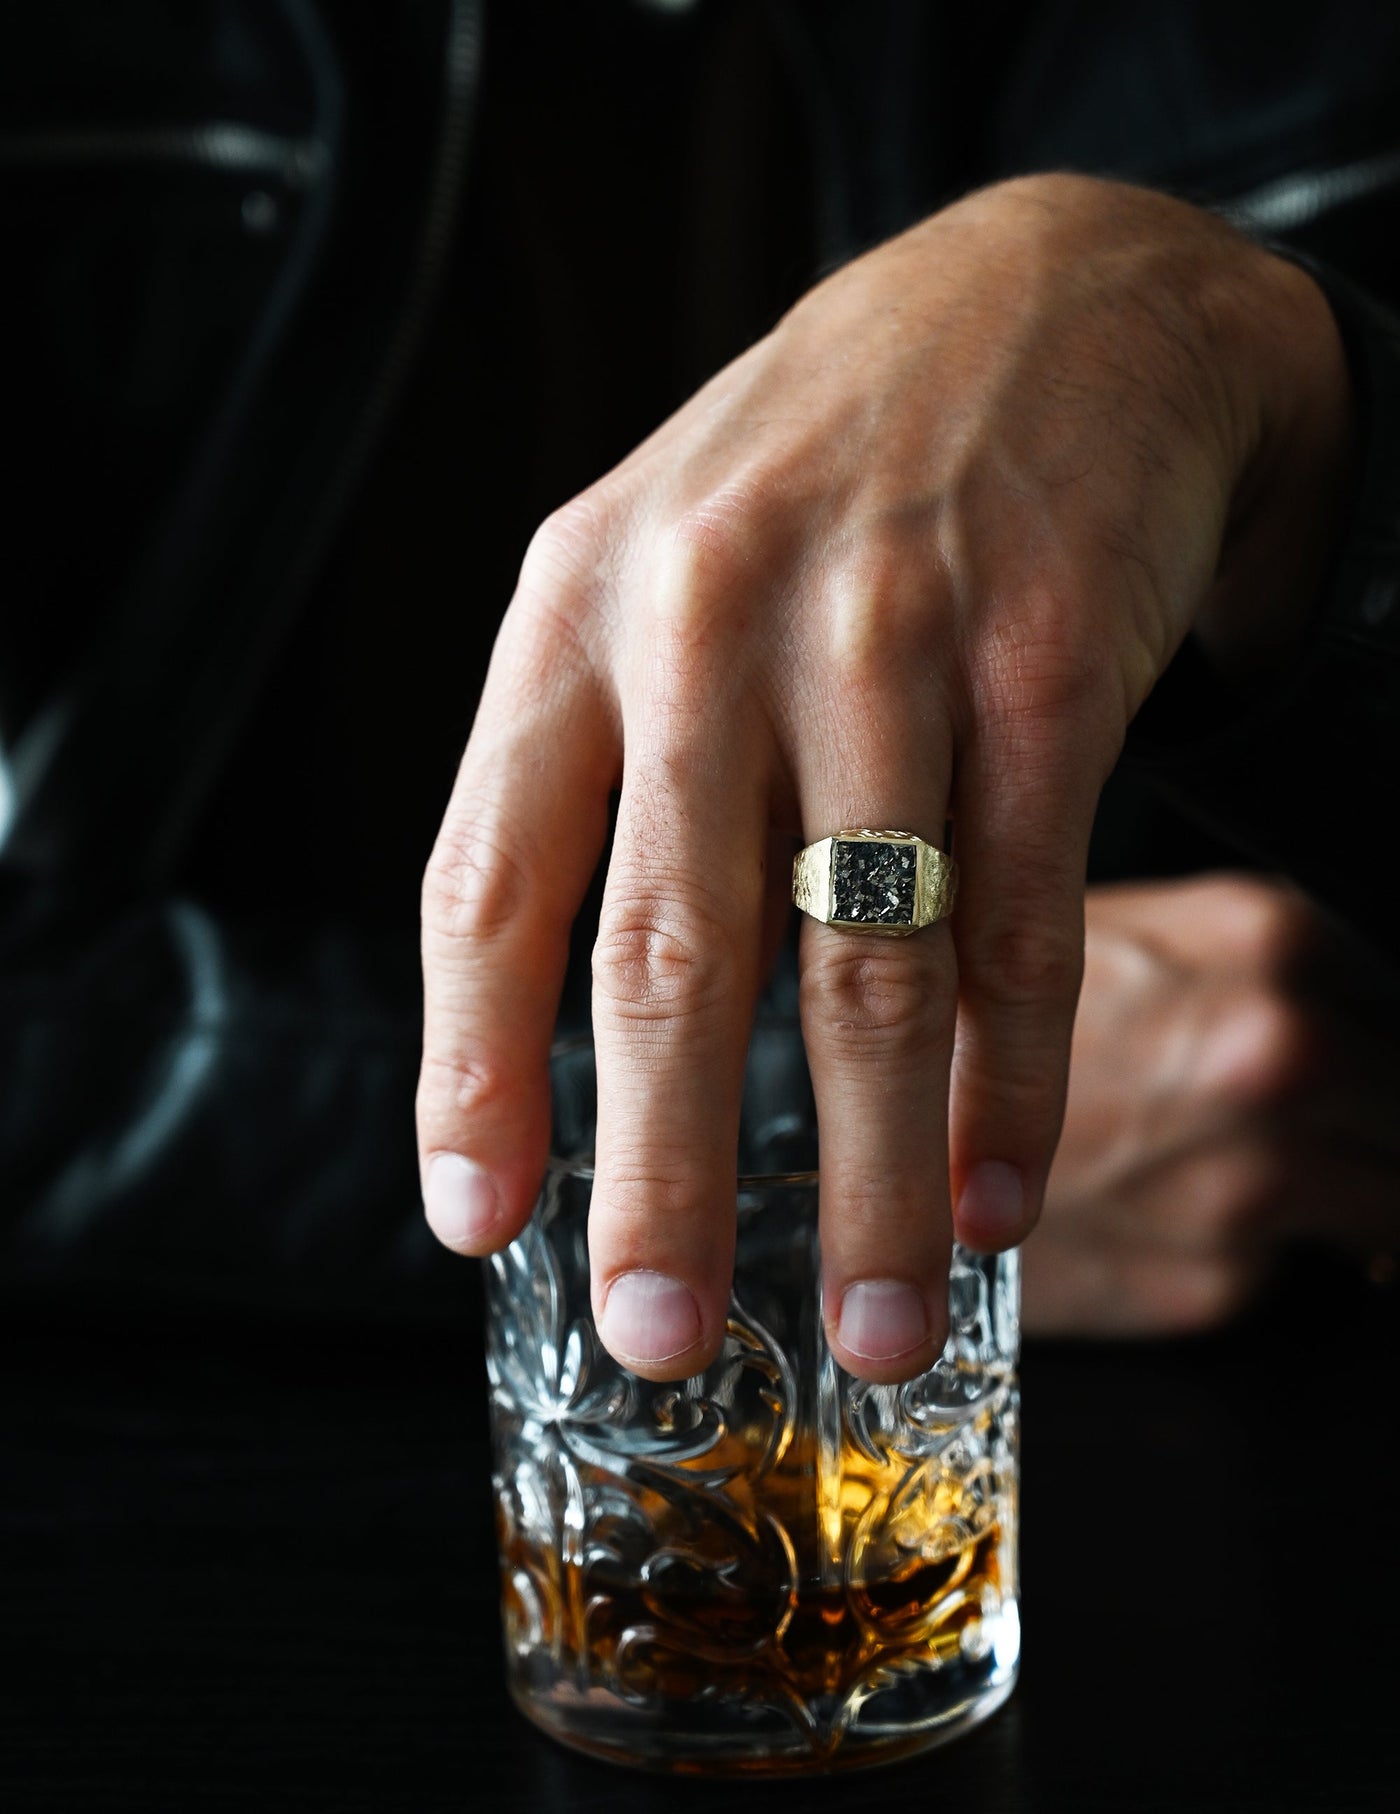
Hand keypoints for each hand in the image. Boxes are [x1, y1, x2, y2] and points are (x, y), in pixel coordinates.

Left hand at [418, 173, 1350, 1381]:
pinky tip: (998, 1187)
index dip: (471, 1069)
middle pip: (667, 954)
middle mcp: (709, 622)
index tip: (475, 1223)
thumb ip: (605, 770)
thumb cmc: (820, 486)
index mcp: (574, 613)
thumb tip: (573, 1032)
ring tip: (876, 1321)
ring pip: (865, 963)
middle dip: (662, 1174)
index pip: (486, 879)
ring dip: (873, 1171)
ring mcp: (886, 639)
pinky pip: (1025, 920)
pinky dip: (1014, 1078)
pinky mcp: (1047, 663)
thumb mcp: (656, 575)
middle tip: (662, 1334)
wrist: (1045, 303)